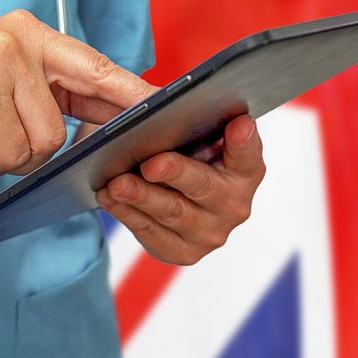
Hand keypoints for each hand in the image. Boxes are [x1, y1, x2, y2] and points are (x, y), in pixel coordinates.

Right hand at [0, 10, 152, 181]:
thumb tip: (115, 125)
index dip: (129, 94)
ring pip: (20, 156)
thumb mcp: (4, 79)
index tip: (164, 109)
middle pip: (53, 136)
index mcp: (28, 35)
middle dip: (20, 152)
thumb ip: (55, 96)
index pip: (93, 68)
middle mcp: (7, 44)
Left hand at [96, 114, 265, 264]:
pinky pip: (151, 233)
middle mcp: (235, 204)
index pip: (248, 152)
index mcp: (246, 169)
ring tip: (116, 183)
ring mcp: (210, 233)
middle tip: (150, 163)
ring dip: (141, 197)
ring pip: (172, 212)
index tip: (238, 123)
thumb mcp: (194, 133)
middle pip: (204, 186)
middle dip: (175, 173)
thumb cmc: (184, 153)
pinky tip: (109, 197)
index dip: (244, 139)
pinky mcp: (183, 252)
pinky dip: (127, 213)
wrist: (167, 192)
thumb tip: (167, 105)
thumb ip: (193, 120)